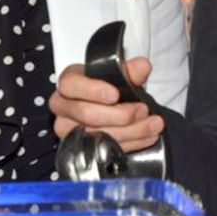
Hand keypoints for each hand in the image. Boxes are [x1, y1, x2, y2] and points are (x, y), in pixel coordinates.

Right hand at [49, 57, 164, 152]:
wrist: (110, 106)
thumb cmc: (108, 88)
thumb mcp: (118, 76)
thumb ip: (130, 71)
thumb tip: (142, 67)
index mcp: (69, 83)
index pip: (71, 85)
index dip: (93, 90)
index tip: (115, 94)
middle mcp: (64, 107)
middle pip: (86, 114)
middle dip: (119, 114)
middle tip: (142, 110)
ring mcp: (70, 130)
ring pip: (98, 135)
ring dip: (131, 131)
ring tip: (152, 124)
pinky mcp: (83, 147)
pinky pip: (106, 149)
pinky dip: (132, 143)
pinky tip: (147, 136)